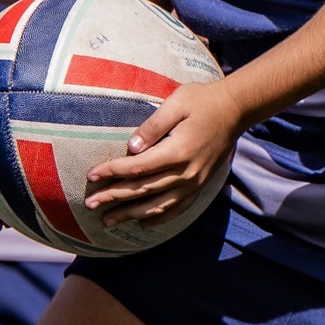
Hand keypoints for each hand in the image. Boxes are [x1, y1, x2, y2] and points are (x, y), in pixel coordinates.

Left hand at [84, 81, 241, 226]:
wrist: (235, 110)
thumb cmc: (202, 101)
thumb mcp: (176, 103)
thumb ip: (152, 126)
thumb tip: (131, 148)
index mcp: (177, 151)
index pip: (137, 167)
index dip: (111, 173)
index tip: (91, 176)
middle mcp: (186, 172)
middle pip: (143, 190)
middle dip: (114, 198)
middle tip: (89, 205)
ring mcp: (194, 182)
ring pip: (157, 205)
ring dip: (131, 214)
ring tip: (108, 221)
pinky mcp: (199, 186)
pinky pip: (177, 208)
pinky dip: (159, 218)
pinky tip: (142, 224)